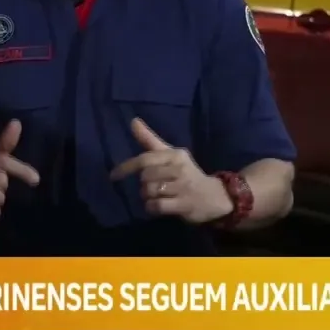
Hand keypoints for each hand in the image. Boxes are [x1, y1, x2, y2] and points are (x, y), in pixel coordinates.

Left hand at [109, 118, 232, 224]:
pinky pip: (156, 206)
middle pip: (145, 177)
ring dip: (147, 197)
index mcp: (175, 155)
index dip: (126, 167)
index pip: (145, 159)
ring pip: (149, 192)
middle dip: (143, 185)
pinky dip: (151, 208)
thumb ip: (150, 140)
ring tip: (157, 196)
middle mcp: (180, 169)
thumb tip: (133, 121)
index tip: (114, 176)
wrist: (215, 197)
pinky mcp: (184, 205)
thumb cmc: (187, 174)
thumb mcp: (171, 155)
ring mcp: (183, 187)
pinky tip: (158, 207)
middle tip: (152, 188)